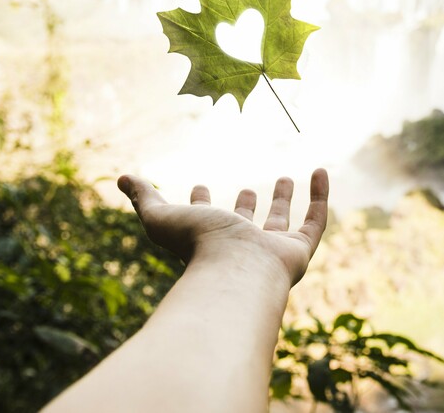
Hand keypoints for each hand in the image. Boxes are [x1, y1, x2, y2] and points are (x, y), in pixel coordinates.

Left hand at [116, 168, 328, 286]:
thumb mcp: (161, 217)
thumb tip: (122, 178)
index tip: (198, 184)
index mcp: (207, 242)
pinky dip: (320, 196)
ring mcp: (270, 252)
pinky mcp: (299, 251)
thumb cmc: (196, 246)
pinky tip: (320, 171)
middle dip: (246, 207)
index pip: (202, 222)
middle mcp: (239, 249)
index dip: (199, 204)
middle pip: (244, 226)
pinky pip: (315, 221)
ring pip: (279, 225)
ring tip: (284, 177)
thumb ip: (144, 198)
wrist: (235, 271)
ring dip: (282, 202)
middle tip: (249, 188)